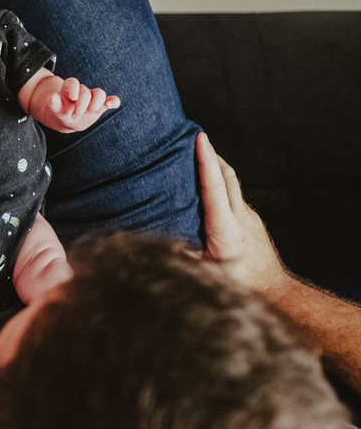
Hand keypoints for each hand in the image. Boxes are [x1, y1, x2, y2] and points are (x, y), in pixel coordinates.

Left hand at [31, 75, 119, 132]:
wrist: (68, 120)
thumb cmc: (60, 113)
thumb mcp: (55, 110)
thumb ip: (53, 104)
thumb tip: (52, 96)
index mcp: (69, 89)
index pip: (72, 82)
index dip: (74, 88)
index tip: (73, 98)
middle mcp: (82, 91)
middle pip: (85, 91)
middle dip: (81, 105)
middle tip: (75, 116)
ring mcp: (92, 98)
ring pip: (99, 94)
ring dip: (95, 104)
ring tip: (88, 113)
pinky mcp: (101, 106)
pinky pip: (111, 100)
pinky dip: (113, 101)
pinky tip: (111, 105)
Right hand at [196, 133, 288, 293]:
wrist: (276, 292)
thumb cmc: (239, 285)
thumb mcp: (205, 277)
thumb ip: (182, 260)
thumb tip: (153, 247)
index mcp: (225, 229)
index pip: (215, 187)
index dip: (206, 161)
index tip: (200, 139)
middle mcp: (240, 218)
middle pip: (227, 176)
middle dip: (211, 154)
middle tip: (194, 136)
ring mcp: (249, 218)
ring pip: (232, 184)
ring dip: (216, 166)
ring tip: (198, 155)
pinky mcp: (251, 222)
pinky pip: (234, 196)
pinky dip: (221, 183)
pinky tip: (207, 187)